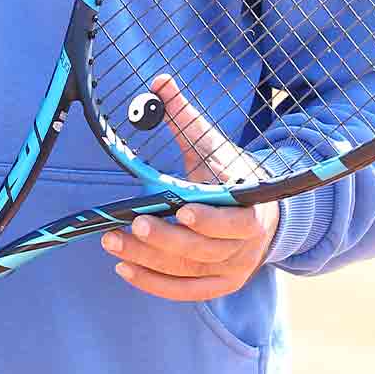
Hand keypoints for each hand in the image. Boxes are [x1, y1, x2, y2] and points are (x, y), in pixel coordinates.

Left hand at [101, 74, 278, 300]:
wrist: (261, 212)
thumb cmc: (230, 173)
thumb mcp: (212, 144)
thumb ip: (184, 117)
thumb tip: (159, 81)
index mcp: (252, 208)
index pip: (234, 221)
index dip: (210, 218)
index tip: (183, 209)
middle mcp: (244, 246)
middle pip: (203, 250)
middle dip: (165, 238)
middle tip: (131, 224)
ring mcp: (231, 270)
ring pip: (187, 271)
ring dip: (148, 259)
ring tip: (113, 242)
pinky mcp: (217, 286)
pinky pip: (183, 291)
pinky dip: (153, 282)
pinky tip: (125, 267)